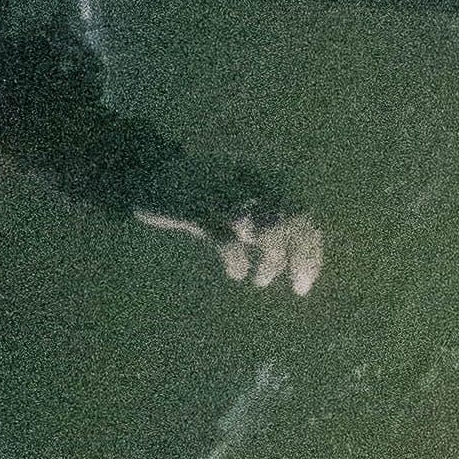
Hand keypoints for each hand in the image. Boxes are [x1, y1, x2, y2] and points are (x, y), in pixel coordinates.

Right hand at [138, 196, 326, 292]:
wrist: (147, 171)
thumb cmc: (197, 192)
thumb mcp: (235, 200)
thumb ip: (262, 219)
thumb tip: (291, 256)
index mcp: (262, 179)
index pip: (301, 212)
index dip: (310, 247)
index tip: (308, 279)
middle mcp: (249, 181)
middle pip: (293, 217)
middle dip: (301, 255)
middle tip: (299, 287)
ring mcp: (224, 191)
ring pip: (266, 224)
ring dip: (272, 258)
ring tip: (261, 280)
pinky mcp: (196, 205)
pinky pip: (226, 235)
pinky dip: (237, 258)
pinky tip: (236, 272)